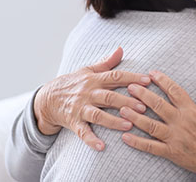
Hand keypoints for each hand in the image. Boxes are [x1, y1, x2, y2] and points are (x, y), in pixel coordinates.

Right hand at [34, 47, 150, 150]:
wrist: (47, 98)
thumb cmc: (73, 83)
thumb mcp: (88, 70)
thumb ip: (107, 62)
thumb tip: (121, 49)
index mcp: (94, 79)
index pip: (115, 77)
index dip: (132, 78)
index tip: (148, 80)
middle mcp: (88, 93)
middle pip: (109, 97)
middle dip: (126, 102)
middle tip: (144, 107)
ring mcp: (80, 108)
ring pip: (98, 115)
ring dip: (113, 121)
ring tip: (129, 125)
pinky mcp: (73, 122)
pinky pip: (82, 132)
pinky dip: (91, 140)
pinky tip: (102, 146)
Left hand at [120, 71, 195, 181]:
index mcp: (191, 110)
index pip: (174, 91)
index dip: (162, 80)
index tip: (151, 73)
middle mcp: (181, 122)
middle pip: (158, 105)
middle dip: (142, 95)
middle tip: (130, 87)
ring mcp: (175, 138)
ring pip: (151, 125)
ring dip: (135, 117)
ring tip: (122, 109)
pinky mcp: (171, 152)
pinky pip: (151, 147)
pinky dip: (137, 142)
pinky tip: (125, 137)